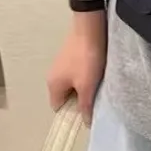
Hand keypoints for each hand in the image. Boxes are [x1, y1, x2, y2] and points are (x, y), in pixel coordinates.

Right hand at [47, 11, 106, 125]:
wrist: (90, 28)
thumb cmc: (86, 60)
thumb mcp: (87, 86)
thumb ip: (85, 105)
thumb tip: (85, 123)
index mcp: (52, 85)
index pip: (58, 107)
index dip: (71, 113)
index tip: (86, 111)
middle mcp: (52, 76)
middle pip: (65, 96)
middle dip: (79, 100)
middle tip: (95, 99)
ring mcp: (60, 65)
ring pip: (71, 84)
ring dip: (83, 87)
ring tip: (97, 85)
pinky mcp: (69, 56)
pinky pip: (75, 73)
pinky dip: (85, 76)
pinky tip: (97, 72)